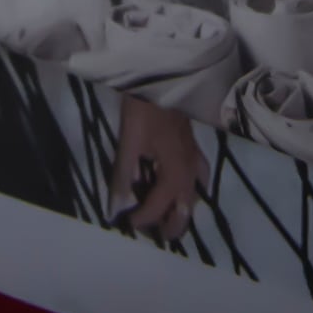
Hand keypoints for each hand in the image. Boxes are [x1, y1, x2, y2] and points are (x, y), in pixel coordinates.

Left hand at [109, 96, 204, 235]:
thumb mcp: (129, 143)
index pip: (159, 205)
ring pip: (194, 194)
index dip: (144, 218)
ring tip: (168, 219)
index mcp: (176, 171)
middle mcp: (191, 169)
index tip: (128, 223)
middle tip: (157, 236)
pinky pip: (197, 180)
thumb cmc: (143, 110)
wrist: (160, 77)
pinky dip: (188, 192)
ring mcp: (196, 158)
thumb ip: (123, 177)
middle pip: (186, 208)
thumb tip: (115, 207)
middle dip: (173, 225)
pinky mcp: (193, 148)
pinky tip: (179, 189)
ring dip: (182, 210)